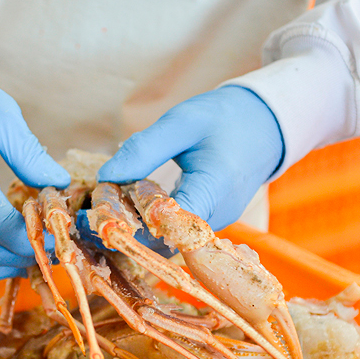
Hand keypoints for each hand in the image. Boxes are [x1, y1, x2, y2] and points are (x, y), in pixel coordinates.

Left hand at [97, 86, 283, 230]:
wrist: (265, 125)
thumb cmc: (225, 118)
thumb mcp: (182, 122)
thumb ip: (144, 149)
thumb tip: (106, 176)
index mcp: (214, 190)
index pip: (168, 225)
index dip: (132, 223)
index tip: (103, 208)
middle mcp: (216, 217)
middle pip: (163, 239)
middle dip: (125, 227)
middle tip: (94, 207)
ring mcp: (213, 224)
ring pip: (166, 240)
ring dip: (134, 225)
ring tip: (106, 203)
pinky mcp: (207, 224)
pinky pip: (173, 232)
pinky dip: (148, 222)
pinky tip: (127, 204)